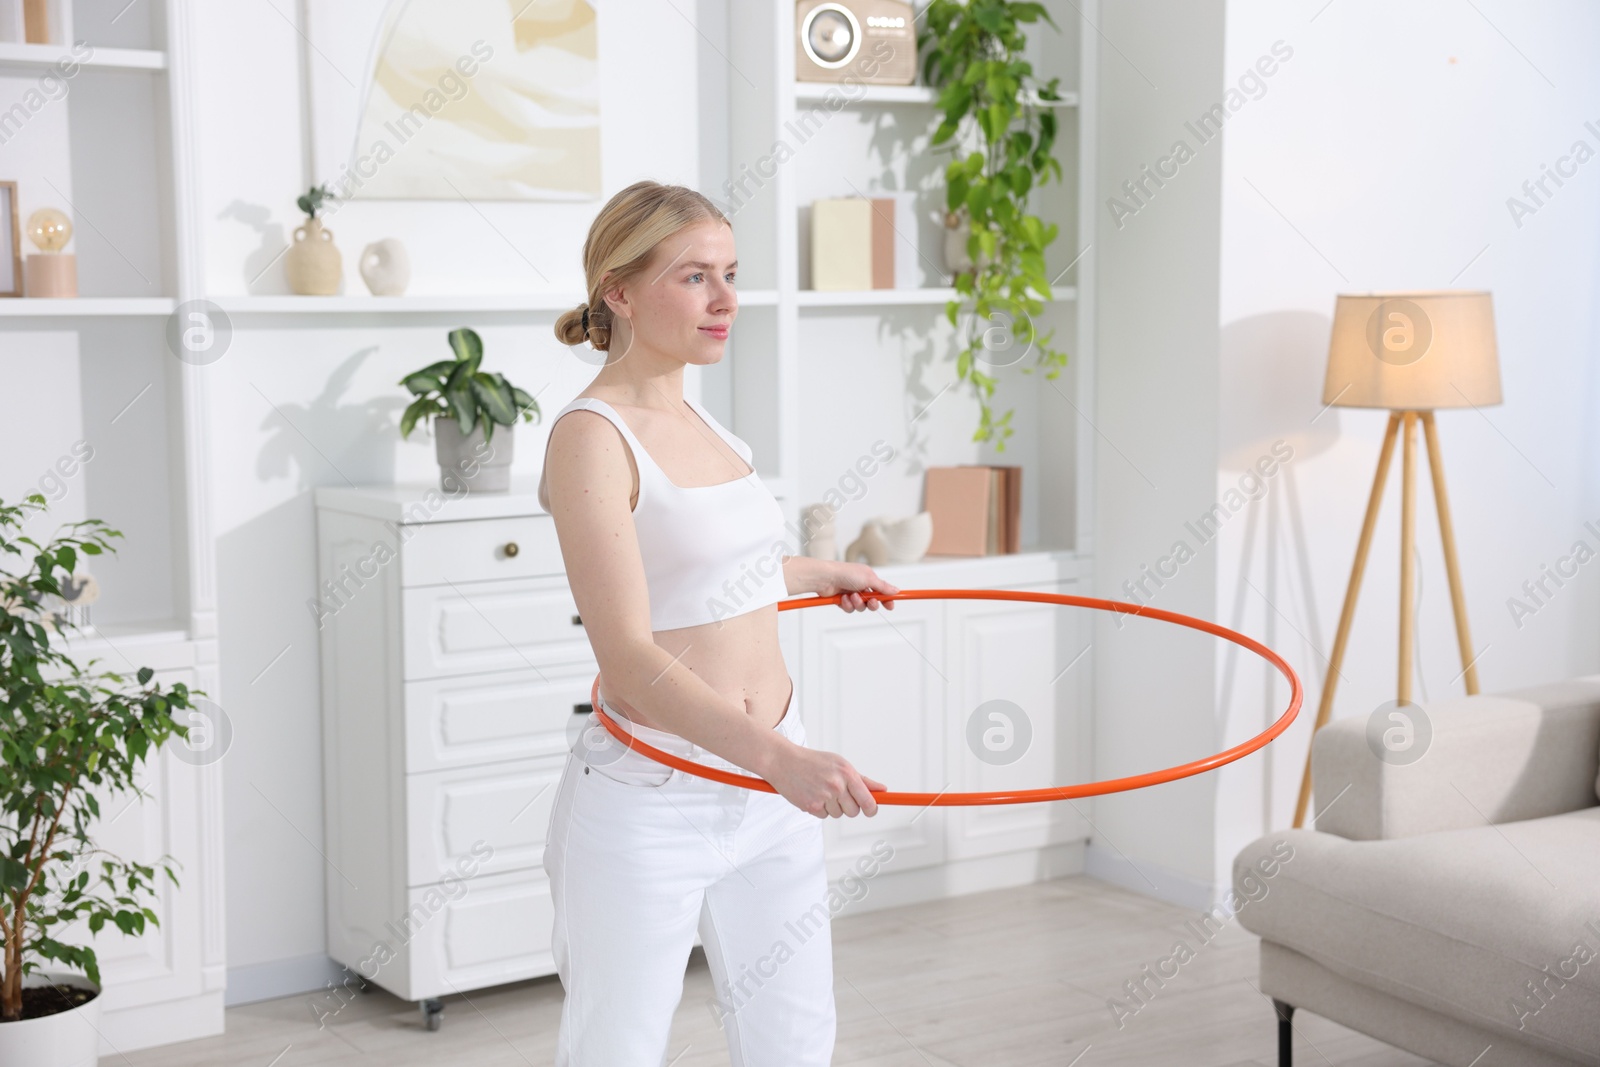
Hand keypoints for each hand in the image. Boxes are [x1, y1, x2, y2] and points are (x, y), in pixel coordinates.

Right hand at [764, 742, 886, 818]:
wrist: (784, 761)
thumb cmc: (813, 761)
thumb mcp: (840, 764)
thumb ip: (862, 780)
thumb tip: (881, 790)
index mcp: (847, 773)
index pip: (867, 800)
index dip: (872, 808)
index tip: (871, 810)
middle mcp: (836, 785)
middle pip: (854, 811)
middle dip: (849, 807)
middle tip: (838, 795)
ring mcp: (823, 796)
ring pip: (839, 814)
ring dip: (832, 807)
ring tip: (821, 790)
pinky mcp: (811, 806)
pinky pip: (824, 816)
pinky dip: (819, 809)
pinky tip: (812, 794)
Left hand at [816, 561, 898, 613]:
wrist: (826, 578)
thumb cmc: (845, 573)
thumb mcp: (869, 578)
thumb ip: (883, 587)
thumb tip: (896, 590)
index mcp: (868, 578)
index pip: (882, 591)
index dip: (887, 599)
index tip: (890, 606)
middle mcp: (860, 586)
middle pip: (872, 602)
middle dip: (871, 604)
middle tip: (870, 601)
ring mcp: (851, 593)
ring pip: (861, 607)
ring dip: (857, 603)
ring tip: (852, 596)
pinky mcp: (842, 600)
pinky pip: (850, 609)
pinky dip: (847, 605)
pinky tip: (843, 598)